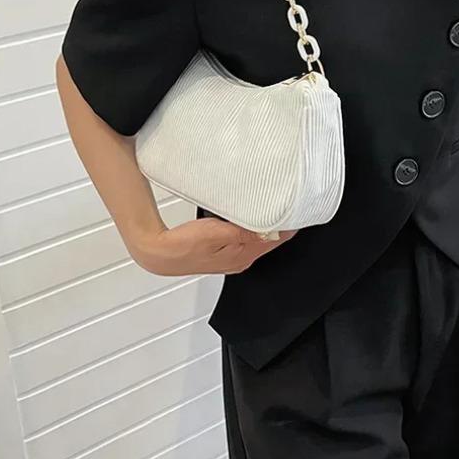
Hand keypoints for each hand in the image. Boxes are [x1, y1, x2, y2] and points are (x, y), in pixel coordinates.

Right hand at [131, 216, 297, 275]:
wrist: (161, 252)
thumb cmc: (186, 244)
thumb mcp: (221, 234)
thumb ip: (248, 232)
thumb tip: (273, 230)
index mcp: (245, 256)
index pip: (278, 239)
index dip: (290, 223)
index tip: (297, 207)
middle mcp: (242, 259)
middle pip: (271, 238)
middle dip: (280, 222)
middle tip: (286, 200)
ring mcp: (232, 256)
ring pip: (258, 236)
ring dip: (265, 222)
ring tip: (270, 204)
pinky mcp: (222, 250)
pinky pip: (246, 236)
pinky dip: (251, 225)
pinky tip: (247, 215)